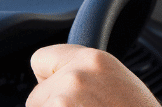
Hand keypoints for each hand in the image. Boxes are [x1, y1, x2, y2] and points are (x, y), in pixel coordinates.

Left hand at [27, 44, 160, 106]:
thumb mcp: (124, 85)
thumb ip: (92, 77)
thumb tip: (67, 77)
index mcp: (94, 60)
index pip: (42, 59)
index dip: (50, 78)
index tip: (61, 91)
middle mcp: (75, 76)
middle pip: (37, 94)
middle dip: (54, 106)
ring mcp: (61, 102)